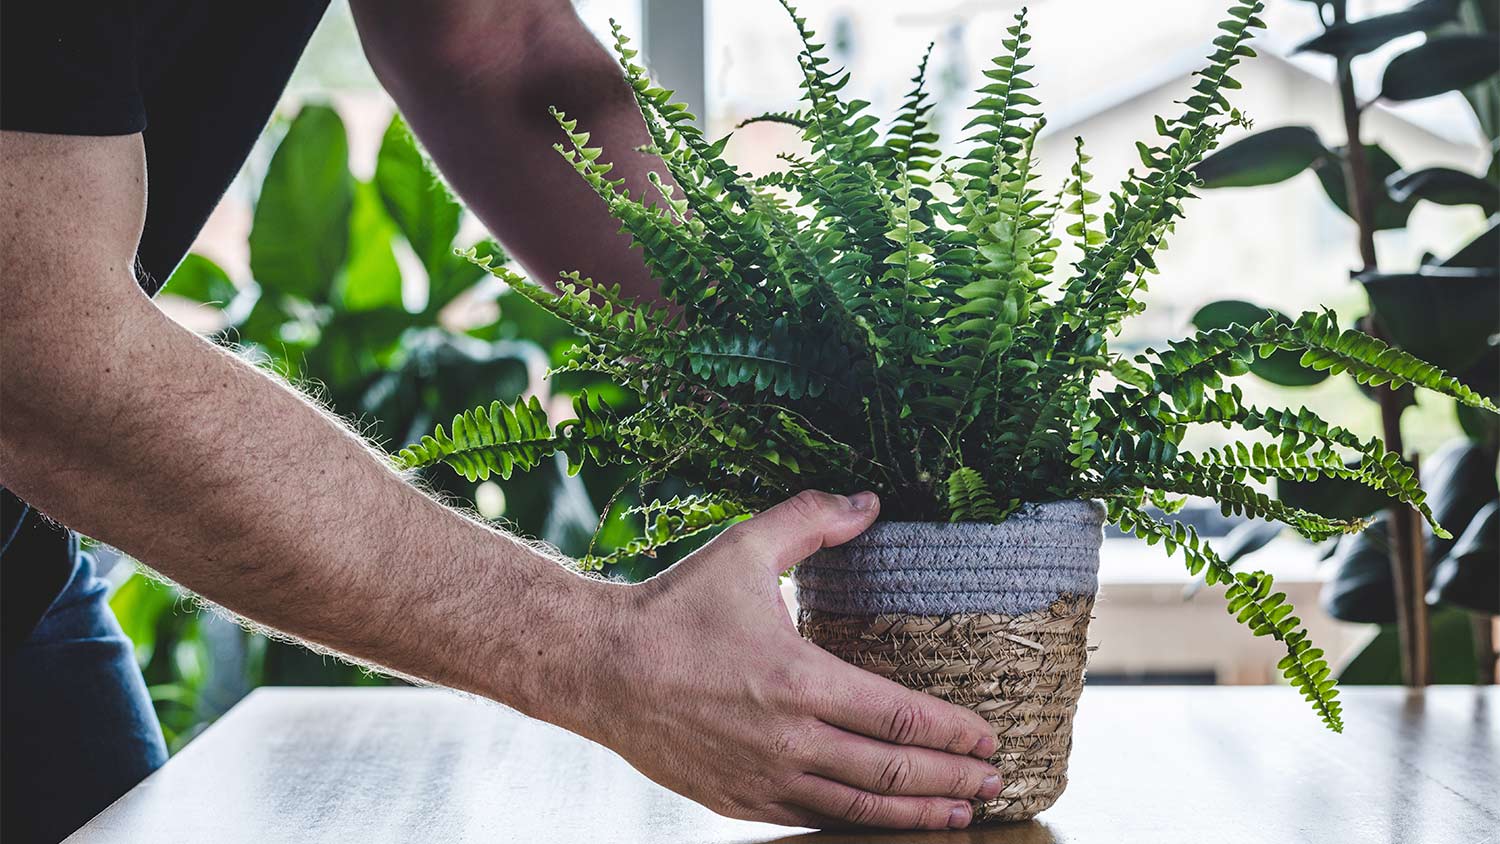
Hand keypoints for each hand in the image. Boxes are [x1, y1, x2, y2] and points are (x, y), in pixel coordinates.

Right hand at [572, 490, 1001, 829]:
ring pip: (859, 809)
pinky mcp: (738, 800)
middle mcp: (788, 738)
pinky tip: (882, 822)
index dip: (954, 732)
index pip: (900, 716)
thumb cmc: (673, 608)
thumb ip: (811, 519)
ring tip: (961, 817)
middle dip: (953, 781)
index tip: (989, 738)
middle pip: (893, 771)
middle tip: (995, 783)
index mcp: (799, 677)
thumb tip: (870, 501)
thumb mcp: (744, 548)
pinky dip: (858, 825)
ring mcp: (763, 777)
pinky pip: (813, 821)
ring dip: (918, 816)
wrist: (597, 668)